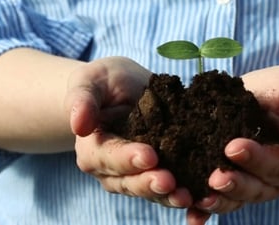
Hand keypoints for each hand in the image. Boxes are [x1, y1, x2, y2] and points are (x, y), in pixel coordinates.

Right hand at [65, 57, 192, 207]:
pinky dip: (184, 196)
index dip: (127, 159)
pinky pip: (170, 189)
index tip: (148, 156)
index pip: (108, 157)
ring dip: (168, 196)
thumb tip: (78, 124)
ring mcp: (136, 175)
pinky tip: (200, 198)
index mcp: (93, 149)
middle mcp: (112, 170)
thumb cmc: (105, 82)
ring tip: (187, 196)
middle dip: (149, 183)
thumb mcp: (91, 80)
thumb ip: (83, 98)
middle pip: (130, 182)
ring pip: (150, 191)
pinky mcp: (159, 173)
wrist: (127, 88)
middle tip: (169, 182)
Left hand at [188, 65, 278, 220]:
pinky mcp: (230, 179)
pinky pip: (219, 198)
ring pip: (235, 199)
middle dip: (233, 185)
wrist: (274, 94)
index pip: (276, 165)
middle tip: (214, 178)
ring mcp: (251, 183)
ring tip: (198, 199)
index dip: (256, 159)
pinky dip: (204, 211)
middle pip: (255, 189)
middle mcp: (273, 179)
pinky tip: (191, 215)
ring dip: (217, 201)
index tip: (233, 147)